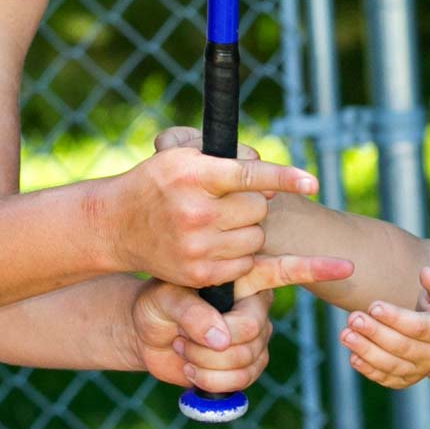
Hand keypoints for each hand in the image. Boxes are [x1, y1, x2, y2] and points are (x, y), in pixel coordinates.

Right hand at [98, 131, 317, 286]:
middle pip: (258, 208)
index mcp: (193, 174)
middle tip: (230, 200)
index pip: (249, 175)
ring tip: (220, 221)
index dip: (284, 178)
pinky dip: (238, 253)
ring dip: (247, 228)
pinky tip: (215, 242)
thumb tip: (267, 178)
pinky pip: (243, 263)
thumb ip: (227, 159)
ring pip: (255, 237)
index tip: (312, 182)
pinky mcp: (199, 273)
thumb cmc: (157, 181)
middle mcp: (195, 211)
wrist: (117, 224)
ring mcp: (196, 246)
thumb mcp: (183, 155)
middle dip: (252, 202)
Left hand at [133, 253, 354, 392]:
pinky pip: (241, 381)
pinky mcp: (247, 365)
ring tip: (183, 348)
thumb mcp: (163, 299)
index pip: (285, 270)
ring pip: (245, 359)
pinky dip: (210, 381)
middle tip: (181, 336)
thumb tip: (221, 338)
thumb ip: (190, 311)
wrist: (147, 336)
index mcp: (242, 277)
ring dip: (204, 362)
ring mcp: (254, 337)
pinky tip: (192, 368)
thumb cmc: (157, 304)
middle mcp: (255, 306)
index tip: (346, 266)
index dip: (316, 269)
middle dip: (210, 342)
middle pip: (252, 329)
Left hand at [341, 267, 429, 389]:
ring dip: (366, 352)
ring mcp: (419, 371)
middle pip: (402, 347)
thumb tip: (426, 272)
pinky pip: (385, 378)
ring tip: (345, 335)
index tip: (374, 306)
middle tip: (354, 318)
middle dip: (375, 333)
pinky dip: (368, 370)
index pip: (419, 327)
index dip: (396, 318)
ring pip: (391, 365)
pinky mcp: (405, 381)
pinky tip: (352, 356)